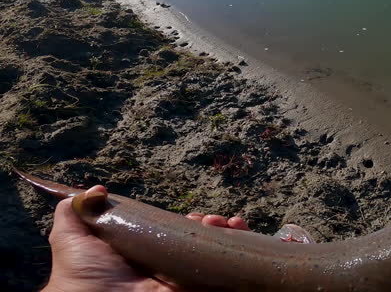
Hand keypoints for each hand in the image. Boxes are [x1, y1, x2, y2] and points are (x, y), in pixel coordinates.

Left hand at [43, 185, 248, 291]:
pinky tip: (236, 232)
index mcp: (146, 250)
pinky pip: (224, 271)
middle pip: (201, 239)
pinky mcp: (196, 286)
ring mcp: (183, 276)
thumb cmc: (83, 273)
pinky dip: (238, 248)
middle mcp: (167, 262)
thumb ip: (76, 211)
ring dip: (226, 232)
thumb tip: (97, 188)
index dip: (190, 220)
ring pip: (216, 250)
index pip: (176, 232)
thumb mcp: (71, 237)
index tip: (195, 214)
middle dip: (213, 224)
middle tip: (211, 219)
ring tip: (224, 224)